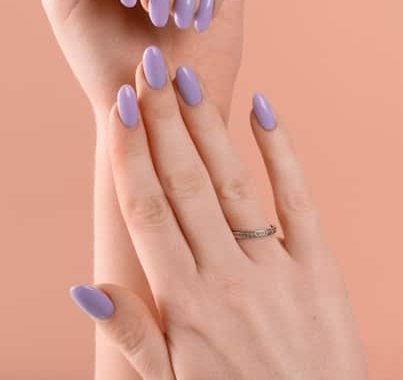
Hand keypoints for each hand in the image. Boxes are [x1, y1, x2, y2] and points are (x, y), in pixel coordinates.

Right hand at [69, 48, 367, 378]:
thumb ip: (132, 334)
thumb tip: (84, 288)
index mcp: (183, 303)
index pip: (146, 211)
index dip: (130, 153)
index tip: (118, 105)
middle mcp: (225, 275)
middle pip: (184, 184)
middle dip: (162, 122)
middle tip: (148, 67)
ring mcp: (275, 266)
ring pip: (232, 184)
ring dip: (208, 128)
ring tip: (187, 81)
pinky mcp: (318, 266)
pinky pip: (297, 199)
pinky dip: (280, 152)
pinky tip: (263, 108)